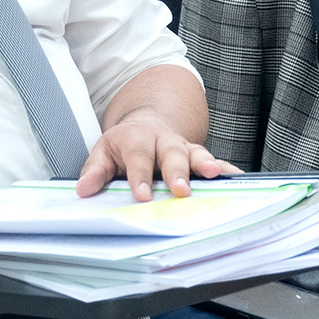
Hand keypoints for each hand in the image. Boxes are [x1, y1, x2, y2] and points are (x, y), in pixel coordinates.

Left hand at [75, 113, 241, 200]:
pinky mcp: (197, 155)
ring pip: (195, 153)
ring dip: (205, 164)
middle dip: (176, 172)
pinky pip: (213, 161)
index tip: (142, 195)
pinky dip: (225, 168)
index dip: (140, 176)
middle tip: (180, 190)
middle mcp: (162, 140)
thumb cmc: (126, 143)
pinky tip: (235, 176)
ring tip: (213, 175)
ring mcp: (182, 147)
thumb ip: (95, 170)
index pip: (138, 157)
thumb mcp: (104, 151)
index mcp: (137, 138)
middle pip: (171, 154)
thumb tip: (84, 189)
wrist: (147, 123)